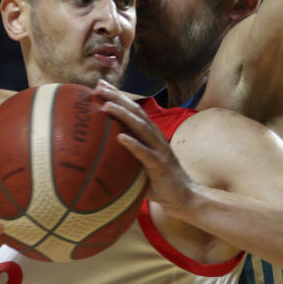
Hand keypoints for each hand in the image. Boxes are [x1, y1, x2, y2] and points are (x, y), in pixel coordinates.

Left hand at [94, 80, 195, 215]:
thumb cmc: (159, 183)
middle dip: (117, 97)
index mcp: (150, 135)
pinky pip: (145, 153)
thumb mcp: (139, 166)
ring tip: (106, 106)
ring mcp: (159, 150)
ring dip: (123, 115)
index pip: (133, 111)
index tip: (100, 86)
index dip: (118, 97)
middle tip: (98, 87)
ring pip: (140, 127)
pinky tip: (120, 137)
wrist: (185, 197)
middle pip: (136, 112)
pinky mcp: (160, 165)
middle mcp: (156, 138)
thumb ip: (124, 158)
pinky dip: (133, 144)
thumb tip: (98, 159)